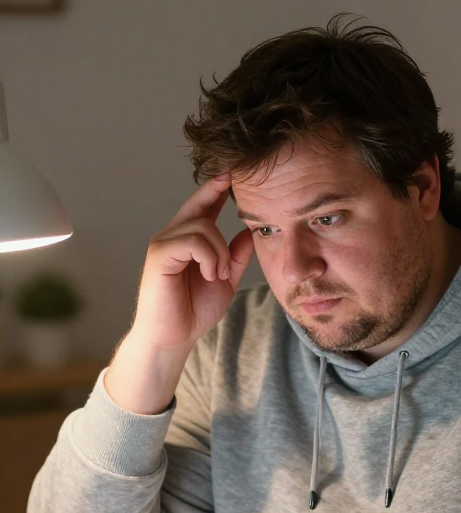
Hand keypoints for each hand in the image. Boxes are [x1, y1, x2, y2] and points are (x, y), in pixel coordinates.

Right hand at [133, 173, 253, 352]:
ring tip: (217, 276)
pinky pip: (192, 241)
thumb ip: (236, 256)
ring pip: (202, 226)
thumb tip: (250, 231)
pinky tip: (208, 275)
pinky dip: (208, 257)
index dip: (215, 188)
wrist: (174, 338)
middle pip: (203, 209)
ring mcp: (163, 243)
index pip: (202, 205)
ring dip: (219, 253)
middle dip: (222, 238)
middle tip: (225, 269)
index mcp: (187, 240)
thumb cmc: (194, 311)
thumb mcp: (224, 280)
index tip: (231, 175)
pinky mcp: (159, 255)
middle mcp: (172, 236)